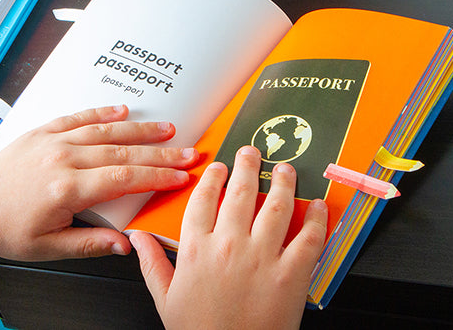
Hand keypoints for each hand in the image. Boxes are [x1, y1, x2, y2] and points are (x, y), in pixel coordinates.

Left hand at [0, 105, 197, 273]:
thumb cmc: (6, 231)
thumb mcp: (50, 247)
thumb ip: (91, 243)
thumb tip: (126, 244)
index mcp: (65, 189)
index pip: (123, 178)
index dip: (157, 176)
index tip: (180, 176)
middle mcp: (60, 159)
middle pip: (121, 151)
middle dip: (160, 152)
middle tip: (187, 151)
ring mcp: (50, 143)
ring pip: (104, 131)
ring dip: (139, 128)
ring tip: (167, 128)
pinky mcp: (40, 133)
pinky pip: (76, 118)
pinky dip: (101, 112)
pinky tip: (122, 110)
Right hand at [131, 146, 327, 329]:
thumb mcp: (166, 299)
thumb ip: (152, 263)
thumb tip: (135, 238)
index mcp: (197, 250)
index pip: (203, 199)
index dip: (213, 177)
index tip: (220, 167)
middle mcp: (230, 246)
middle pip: (241, 192)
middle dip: (248, 165)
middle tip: (253, 153)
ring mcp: (263, 258)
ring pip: (277, 205)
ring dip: (284, 181)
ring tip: (286, 170)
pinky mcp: (292, 274)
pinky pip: (309, 237)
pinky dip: (316, 217)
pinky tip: (317, 205)